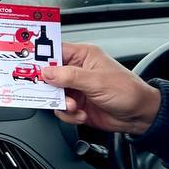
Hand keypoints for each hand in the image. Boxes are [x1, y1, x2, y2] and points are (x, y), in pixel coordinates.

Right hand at [42, 43, 160, 134]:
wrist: (139, 116)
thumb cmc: (127, 91)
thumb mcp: (96, 81)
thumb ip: (69, 76)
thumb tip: (46, 72)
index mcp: (83, 56)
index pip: (54, 52)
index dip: (40, 58)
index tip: (28, 66)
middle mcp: (77, 70)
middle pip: (49, 75)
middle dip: (50, 87)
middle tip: (50, 93)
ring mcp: (76, 89)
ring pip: (53, 95)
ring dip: (62, 104)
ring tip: (76, 107)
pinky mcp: (77, 105)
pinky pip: (61, 109)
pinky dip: (69, 114)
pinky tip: (81, 114)